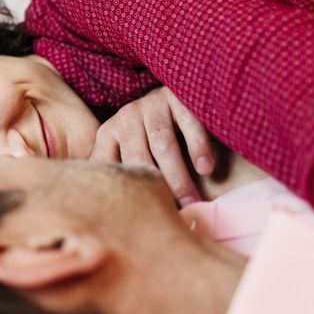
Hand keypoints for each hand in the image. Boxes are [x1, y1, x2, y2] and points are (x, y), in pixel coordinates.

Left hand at [90, 87, 213, 206]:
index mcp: (108, 134)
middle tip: (171, 216)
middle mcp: (125, 118)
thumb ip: (121, 176)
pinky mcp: (176, 96)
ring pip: (163, 145)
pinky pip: (189, 124)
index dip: (123, 191)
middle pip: (138, 158)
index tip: (136, 218)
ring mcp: (150, 105)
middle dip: (156, 189)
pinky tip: (205, 169)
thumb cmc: (150, 137)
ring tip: (192, 202)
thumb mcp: (128, 152)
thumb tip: (114, 218)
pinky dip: (198, 147)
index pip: (109, 165)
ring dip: (179, 177)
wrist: (175, 95)